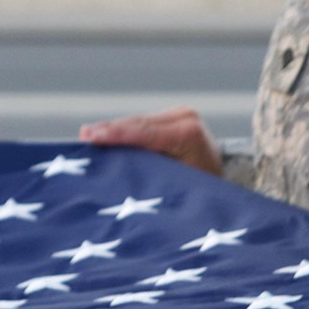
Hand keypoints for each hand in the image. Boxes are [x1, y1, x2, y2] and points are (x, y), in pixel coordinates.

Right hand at [79, 107, 224, 176]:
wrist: (225, 183)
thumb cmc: (203, 193)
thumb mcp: (178, 187)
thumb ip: (150, 173)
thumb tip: (117, 169)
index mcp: (190, 134)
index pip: (145, 132)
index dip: (116, 134)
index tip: (91, 137)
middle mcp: (186, 118)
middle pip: (137, 124)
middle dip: (109, 130)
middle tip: (83, 136)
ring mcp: (180, 115)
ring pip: (137, 123)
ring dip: (113, 130)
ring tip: (86, 136)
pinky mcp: (173, 118)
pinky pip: (142, 125)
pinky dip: (123, 132)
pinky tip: (101, 136)